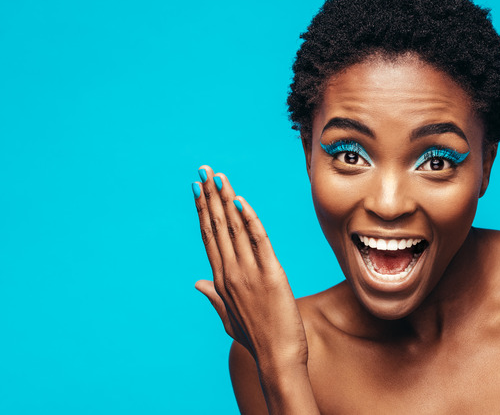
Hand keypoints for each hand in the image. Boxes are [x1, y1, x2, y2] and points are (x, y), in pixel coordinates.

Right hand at [192, 166, 308, 371]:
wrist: (276, 357)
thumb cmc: (255, 338)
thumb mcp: (228, 317)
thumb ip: (213, 296)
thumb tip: (197, 282)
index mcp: (221, 280)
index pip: (209, 238)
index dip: (202, 211)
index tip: (196, 190)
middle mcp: (230, 273)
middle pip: (217, 227)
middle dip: (209, 197)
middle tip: (203, 171)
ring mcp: (249, 273)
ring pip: (234, 229)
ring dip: (226, 200)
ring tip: (218, 176)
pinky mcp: (271, 274)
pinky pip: (258, 241)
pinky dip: (249, 219)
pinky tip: (242, 201)